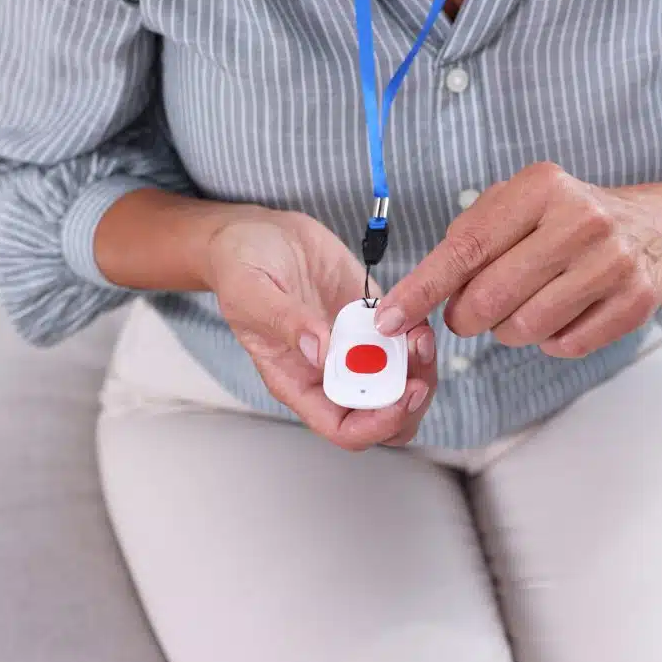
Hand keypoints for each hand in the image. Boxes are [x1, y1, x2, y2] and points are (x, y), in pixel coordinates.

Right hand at [202, 207, 436, 449]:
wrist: (257, 233)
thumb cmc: (241, 267)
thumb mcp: (251, 291)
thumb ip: (285, 322)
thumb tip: (320, 352)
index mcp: (297, 381)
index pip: (344, 429)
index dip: (377, 424)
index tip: (399, 396)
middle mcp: (330, 372)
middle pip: (384, 413)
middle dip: (409, 396)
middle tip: (417, 361)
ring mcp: (354, 345)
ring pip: (402, 380)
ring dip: (420, 365)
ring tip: (420, 333)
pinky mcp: (370, 318)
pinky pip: (405, 340)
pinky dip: (418, 334)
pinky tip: (416, 313)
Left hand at [375, 162, 661, 357]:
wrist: (657, 229)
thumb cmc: (567, 220)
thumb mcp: (519, 205)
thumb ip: (470, 239)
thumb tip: (421, 293)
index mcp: (541, 187)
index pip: (465, 248)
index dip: (422, 289)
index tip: (390, 317)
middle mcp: (581, 220)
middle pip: (489, 297)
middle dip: (465, 317)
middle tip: (468, 314)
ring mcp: (613, 262)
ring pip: (524, 328)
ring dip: (508, 330)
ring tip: (523, 307)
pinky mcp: (634, 302)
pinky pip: (564, 345)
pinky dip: (550, 341)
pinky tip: (561, 314)